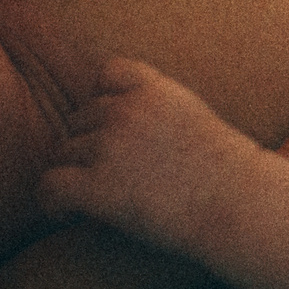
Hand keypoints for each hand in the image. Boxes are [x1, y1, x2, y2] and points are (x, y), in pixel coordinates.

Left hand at [36, 58, 269, 254]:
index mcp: (156, 89)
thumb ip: (161, 113)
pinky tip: (67, 215)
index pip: (107, 73)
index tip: (115, 131)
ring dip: (70, 175)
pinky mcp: (97, 185)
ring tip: (85, 201)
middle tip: (104, 178)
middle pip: (79, 119)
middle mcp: (127, 110)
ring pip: (62, 152)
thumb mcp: (197, 121)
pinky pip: (49, 186)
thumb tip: (132, 138)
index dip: (105, 102)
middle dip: (87, 146)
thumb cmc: (231, 174)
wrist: (239, 203)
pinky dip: (51, 203)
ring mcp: (109, 146)